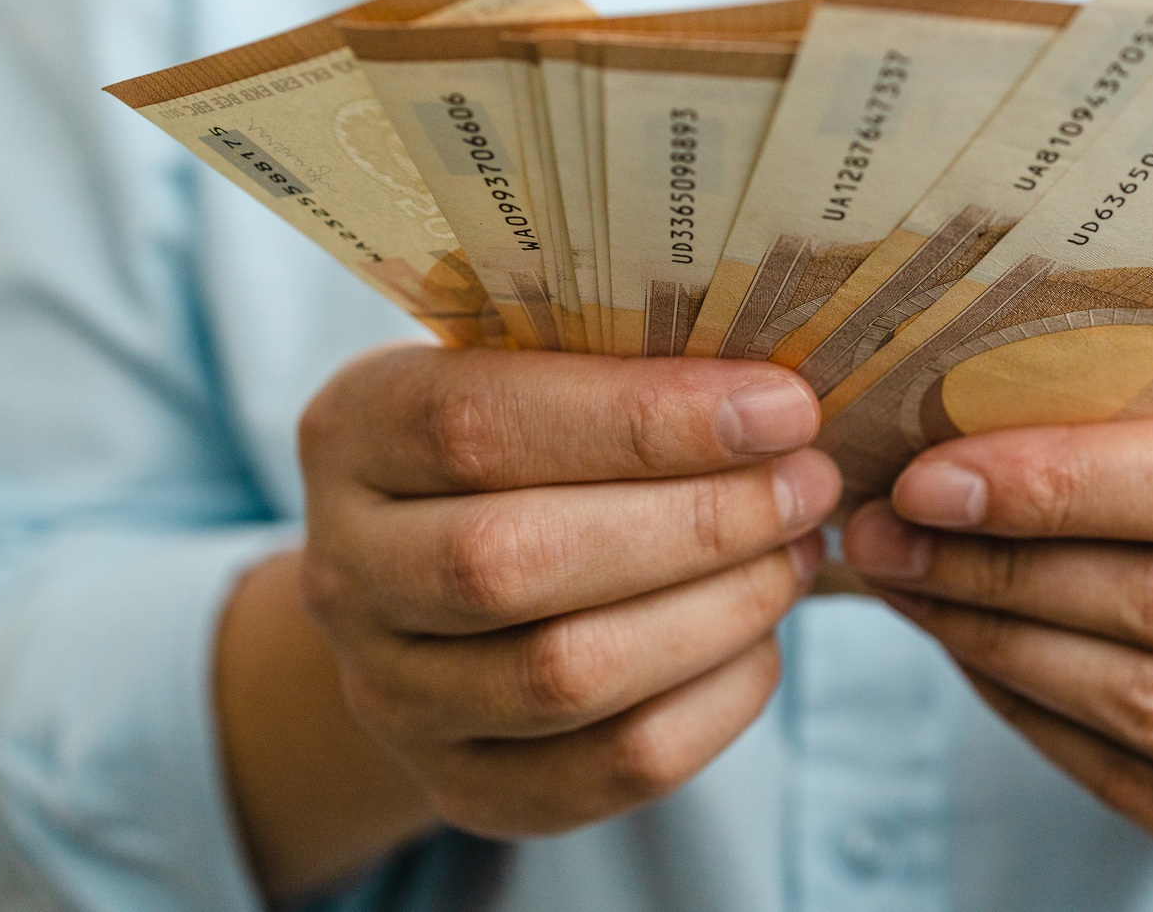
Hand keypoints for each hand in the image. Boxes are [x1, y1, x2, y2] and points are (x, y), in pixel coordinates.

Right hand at [294, 342, 838, 839]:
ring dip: (720, 608)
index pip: (479, 423)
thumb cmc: (519, 445)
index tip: (780, 407)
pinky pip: (614, 766)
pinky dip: (717, 698)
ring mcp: (392, 698)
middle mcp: (345, 574)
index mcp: (353, 433)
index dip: (643, 418)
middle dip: (697, 520)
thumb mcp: (526, 371)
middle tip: (807, 482)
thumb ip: (612, 363)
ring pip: (569, 674)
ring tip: (798, 550)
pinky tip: (763, 635)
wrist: (433, 591)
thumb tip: (774, 377)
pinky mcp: (466, 789)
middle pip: (517, 561)